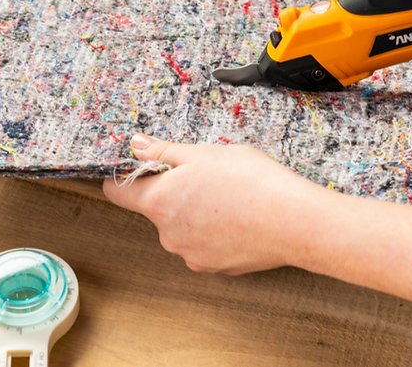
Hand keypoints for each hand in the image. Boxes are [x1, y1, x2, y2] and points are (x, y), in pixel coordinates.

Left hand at [102, 134, 314, 274]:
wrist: (292, 221)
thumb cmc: (249, 182)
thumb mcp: (203, 153)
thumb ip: (163, 151)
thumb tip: (136, 146)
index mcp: (159, 201)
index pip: (119, 193)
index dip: (122, 179)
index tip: (132, 171)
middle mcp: (168, 234)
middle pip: (157, 210)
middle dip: (174, 193)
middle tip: (206, 177)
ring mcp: (191, 253)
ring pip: (183, 228)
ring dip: (196, 214)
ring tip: (228, 197)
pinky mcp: (214, 266)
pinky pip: (204, 245)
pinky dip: (215, 233)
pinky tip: (238, 219)